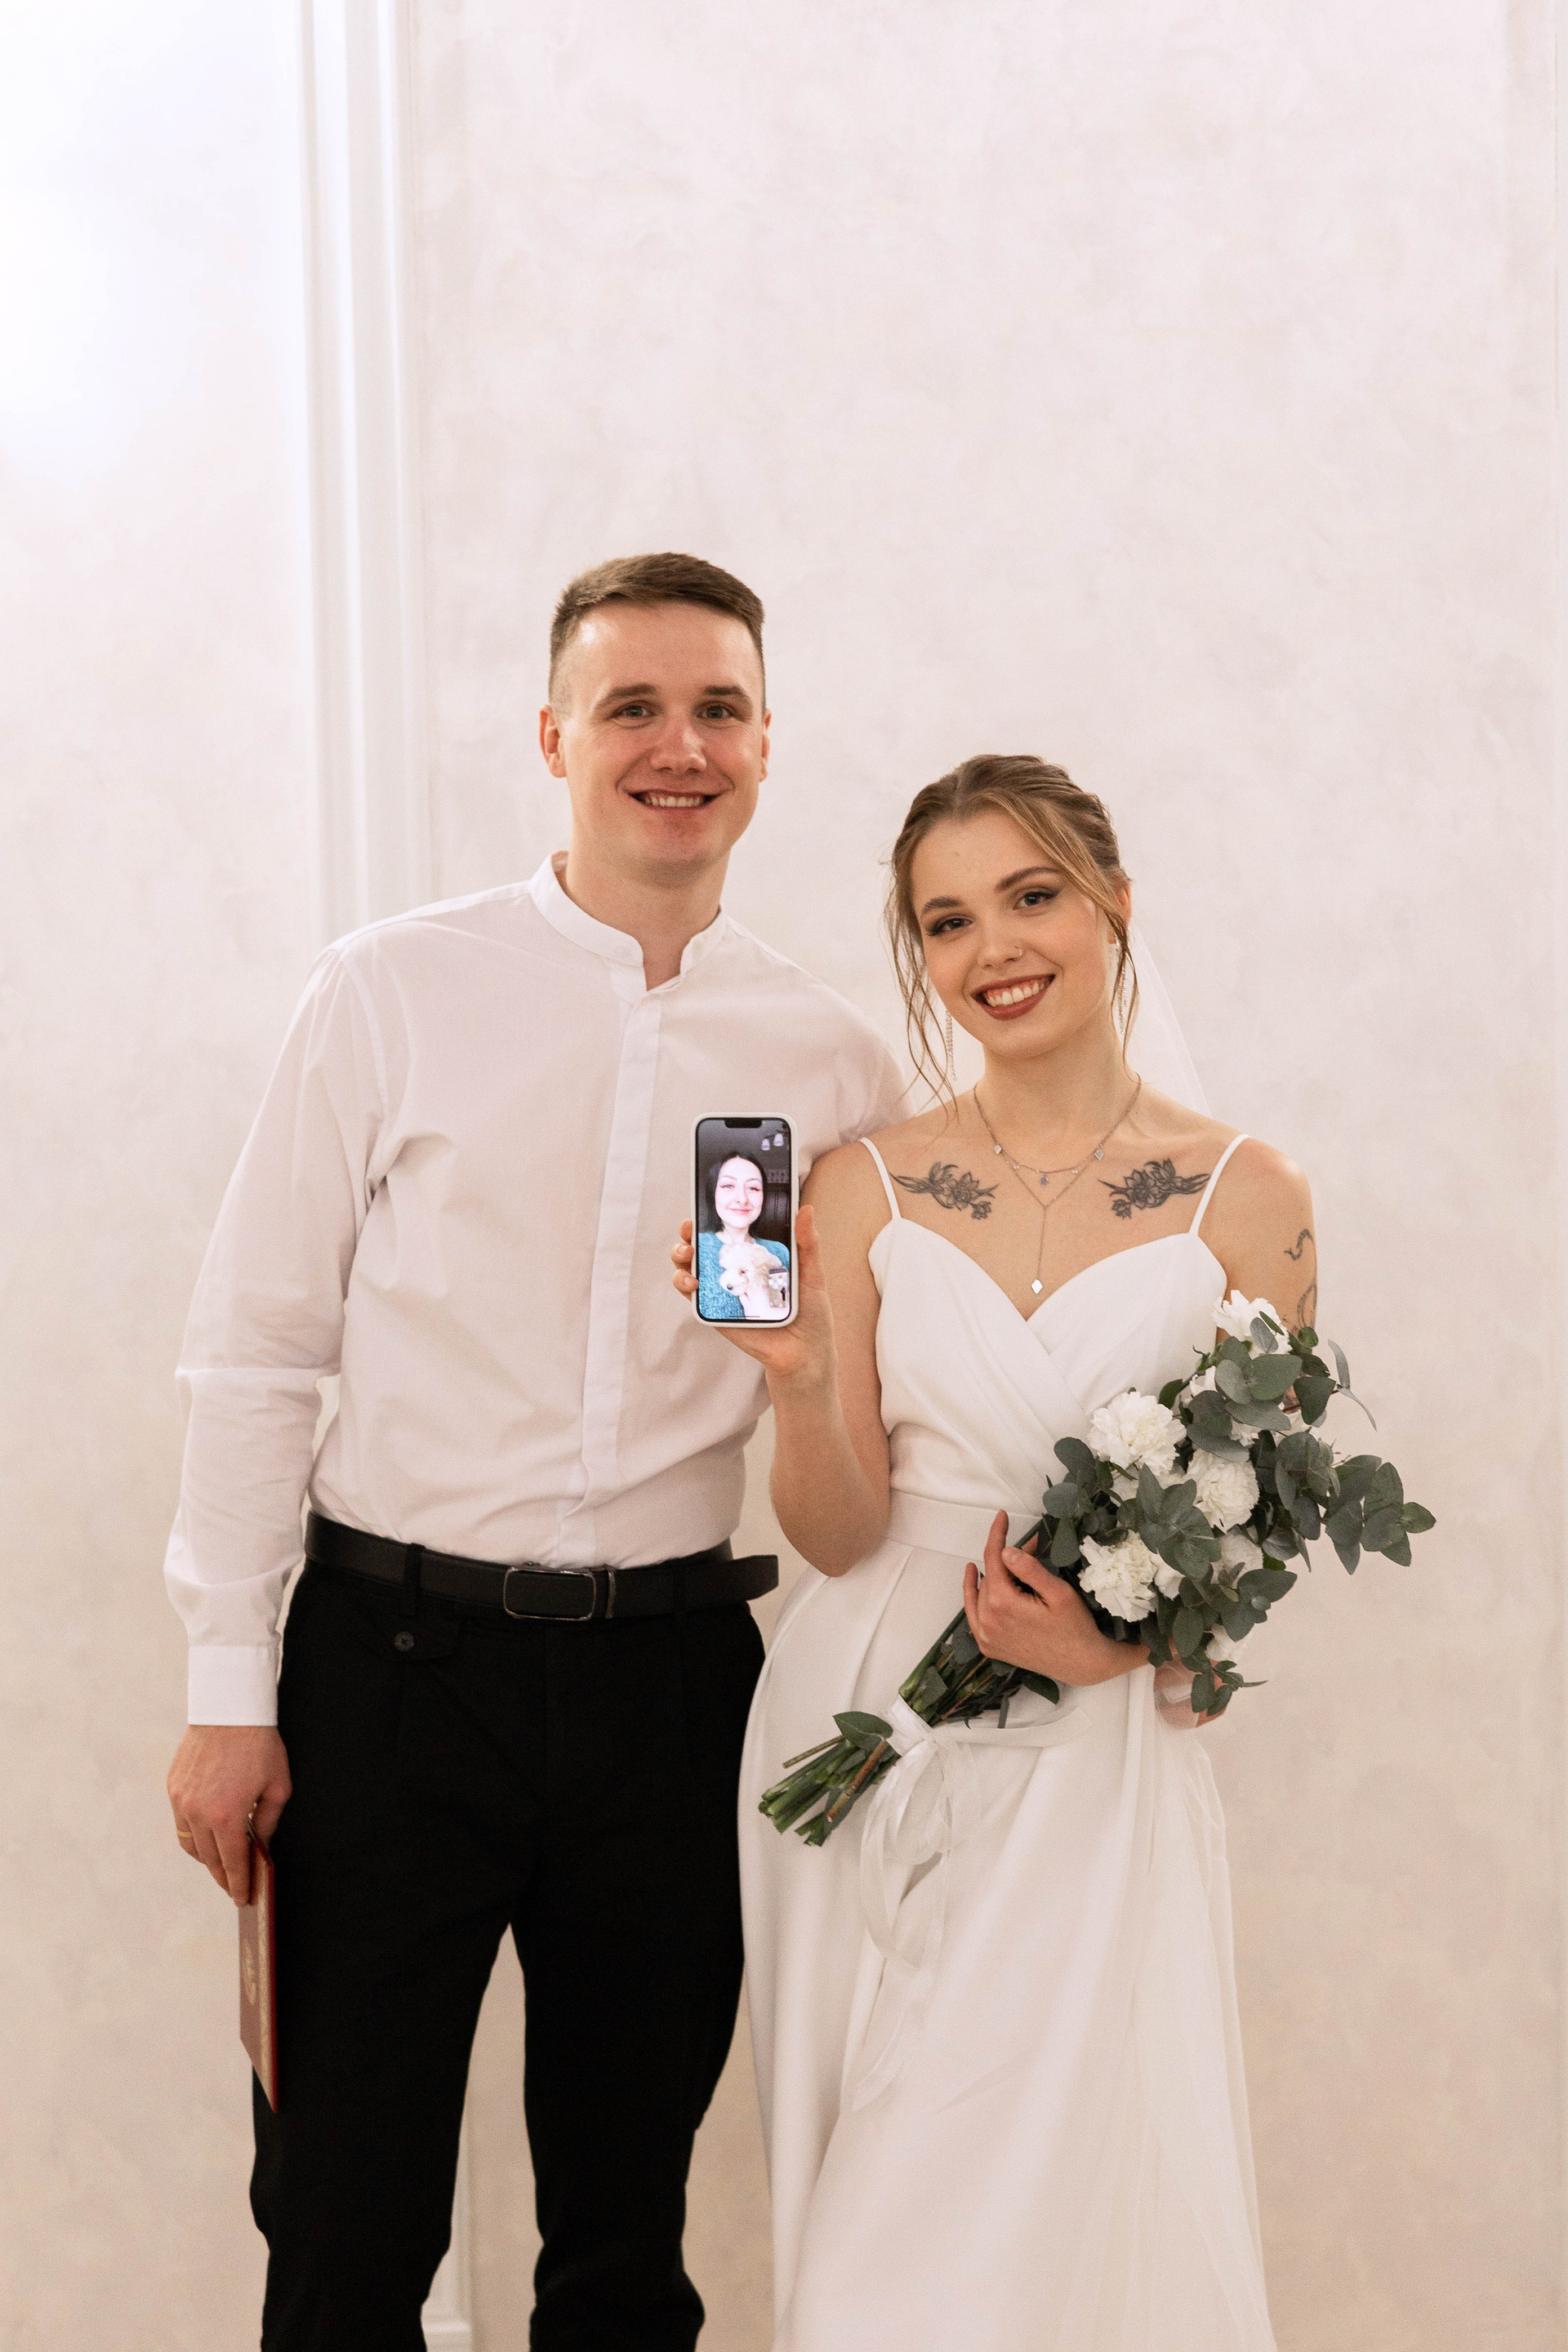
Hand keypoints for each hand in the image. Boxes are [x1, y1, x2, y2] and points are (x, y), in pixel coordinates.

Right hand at [167, 1725, 291, 1904]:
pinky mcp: (173, 1788)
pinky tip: (208, 1835)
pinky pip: (181, 1823)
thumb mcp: (277, 1786)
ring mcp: (181, 1800)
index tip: (242, 1899)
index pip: (232, 1863)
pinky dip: (193, 1835)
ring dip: (206, 1858)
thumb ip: (267, 1822)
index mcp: (227, 1815)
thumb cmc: (259, 1745)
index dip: (238, 1884)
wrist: (229, 1708)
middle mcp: (198, 1812)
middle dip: (223, 1876)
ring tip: (222, 1862)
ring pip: (190, 1845)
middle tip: (233, 1887)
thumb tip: (259, 1847)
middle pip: (210, 1859)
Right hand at [672, 1204, 837, 1390]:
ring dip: (680, 1256)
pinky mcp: (716, 1312)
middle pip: (703, 1244)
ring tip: (688, 1255)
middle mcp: (735, 1270)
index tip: (705, 1205)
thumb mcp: (812, 1274)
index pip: (730, 1230)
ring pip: (690, 1267)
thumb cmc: (811, 1313)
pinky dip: (684, 1284)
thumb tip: (806, 1209)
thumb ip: (807, 1243)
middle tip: (689, 1230)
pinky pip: (692, 1296)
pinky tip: (692, 1282)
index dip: (713, 1216)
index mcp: (756, 1256)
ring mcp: (723, 1290)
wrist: (804, 1353)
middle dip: (688, 1232)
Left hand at [962, 1512, 1144, 1687]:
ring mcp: (986, 1636)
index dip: (997, 1534)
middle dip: (1006, 1557)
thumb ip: (1030, 1570)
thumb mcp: (1058, 1593)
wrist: (1081, 1664)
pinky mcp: (989, 1646)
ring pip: (980, 1593)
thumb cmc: (1075, 1626)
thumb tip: (1006, 1551)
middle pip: (990, 1575)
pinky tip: (977, 1580)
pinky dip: (974, 1596)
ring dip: (992, 1574)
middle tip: (1030, 1548)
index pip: (994, 1558)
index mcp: (1002, 1604)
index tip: (1002, 1516)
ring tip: (1007, 1559)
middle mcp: (987, 1621)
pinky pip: (974, 1615)